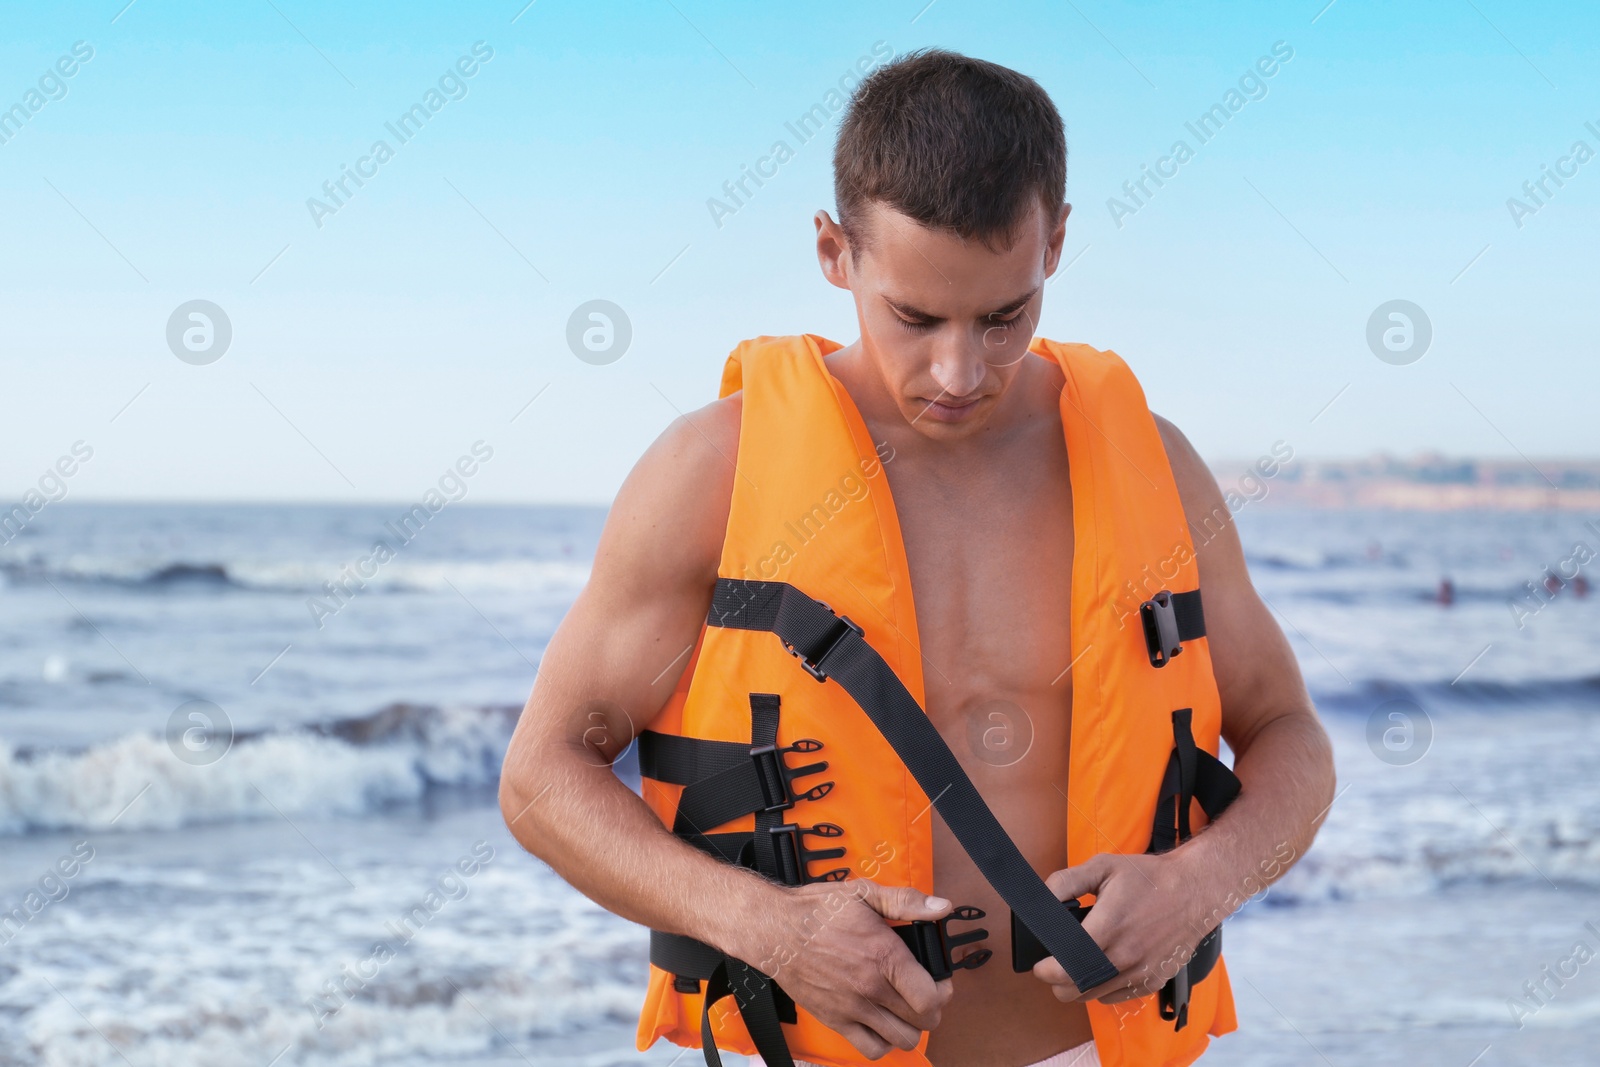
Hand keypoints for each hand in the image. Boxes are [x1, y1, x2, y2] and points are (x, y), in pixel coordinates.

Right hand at [734, 879, 955, 1059]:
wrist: (774, 929)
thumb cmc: (816, 910)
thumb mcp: (864, 893)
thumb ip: (906, 902)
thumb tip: (941, 907)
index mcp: (883, 955)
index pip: (930, 996)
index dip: (944, 992)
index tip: (941, 982)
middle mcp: (870, 987)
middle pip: (922, 1021)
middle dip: (931, 1009)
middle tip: (924, 994)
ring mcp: (852, 1008)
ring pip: (901, 1039)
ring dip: (910, 1027)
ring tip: (906, 1010)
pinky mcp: (834, 1021)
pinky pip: (871, 1049)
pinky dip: (884, 1042)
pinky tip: (882, 1023)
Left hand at [1030, 850, 1220, 1005]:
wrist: (1194, 890)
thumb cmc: (1148, 878)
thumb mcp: (1103, 867)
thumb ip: (1066, 881)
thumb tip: (1042, 898)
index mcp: (1110, 928)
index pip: (1066, 966)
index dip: (1046, 970)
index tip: (1039, 963)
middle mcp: (1126, 956)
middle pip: (1075, 989)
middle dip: (1056, 981)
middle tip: (1053, 965)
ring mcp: (1141, 972)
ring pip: (1093, 997)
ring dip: (1077, 986)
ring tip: (1074, 965)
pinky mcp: (1153, 981)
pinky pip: (1115, 996)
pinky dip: (1101, 989)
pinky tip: (1101, 968)